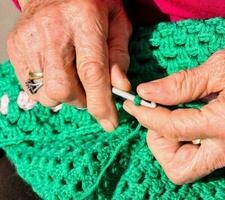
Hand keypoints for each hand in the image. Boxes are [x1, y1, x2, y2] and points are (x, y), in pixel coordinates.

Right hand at [7, 0, 131, 131]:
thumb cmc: (92, 4)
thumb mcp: (117, 23)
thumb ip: (120, 55)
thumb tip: (119, 87)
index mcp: (84, 19)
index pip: (92, 72)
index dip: (101, 103)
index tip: (110, 122)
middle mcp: (52, 30)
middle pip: (64, 88)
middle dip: (82, 101)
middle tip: (91, 91)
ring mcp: (29, 39)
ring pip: (46, 94)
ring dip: (65, 96)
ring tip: (73, 77)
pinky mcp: (16, 47)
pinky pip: (32, 87)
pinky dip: (49, 88)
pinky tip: (58, 71)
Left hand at [123, 37, 224, 183]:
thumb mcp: (221, 66)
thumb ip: (180, 84)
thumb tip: (148, 92)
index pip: (172, 129)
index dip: (147, 117)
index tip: (136, 105)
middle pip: (179, 170)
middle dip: (160, 145)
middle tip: (159, 117)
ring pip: (192, 168)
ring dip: (174, 146)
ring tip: (175, 116)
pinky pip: (207, 158)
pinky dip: (191, 143)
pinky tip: (193, 120)